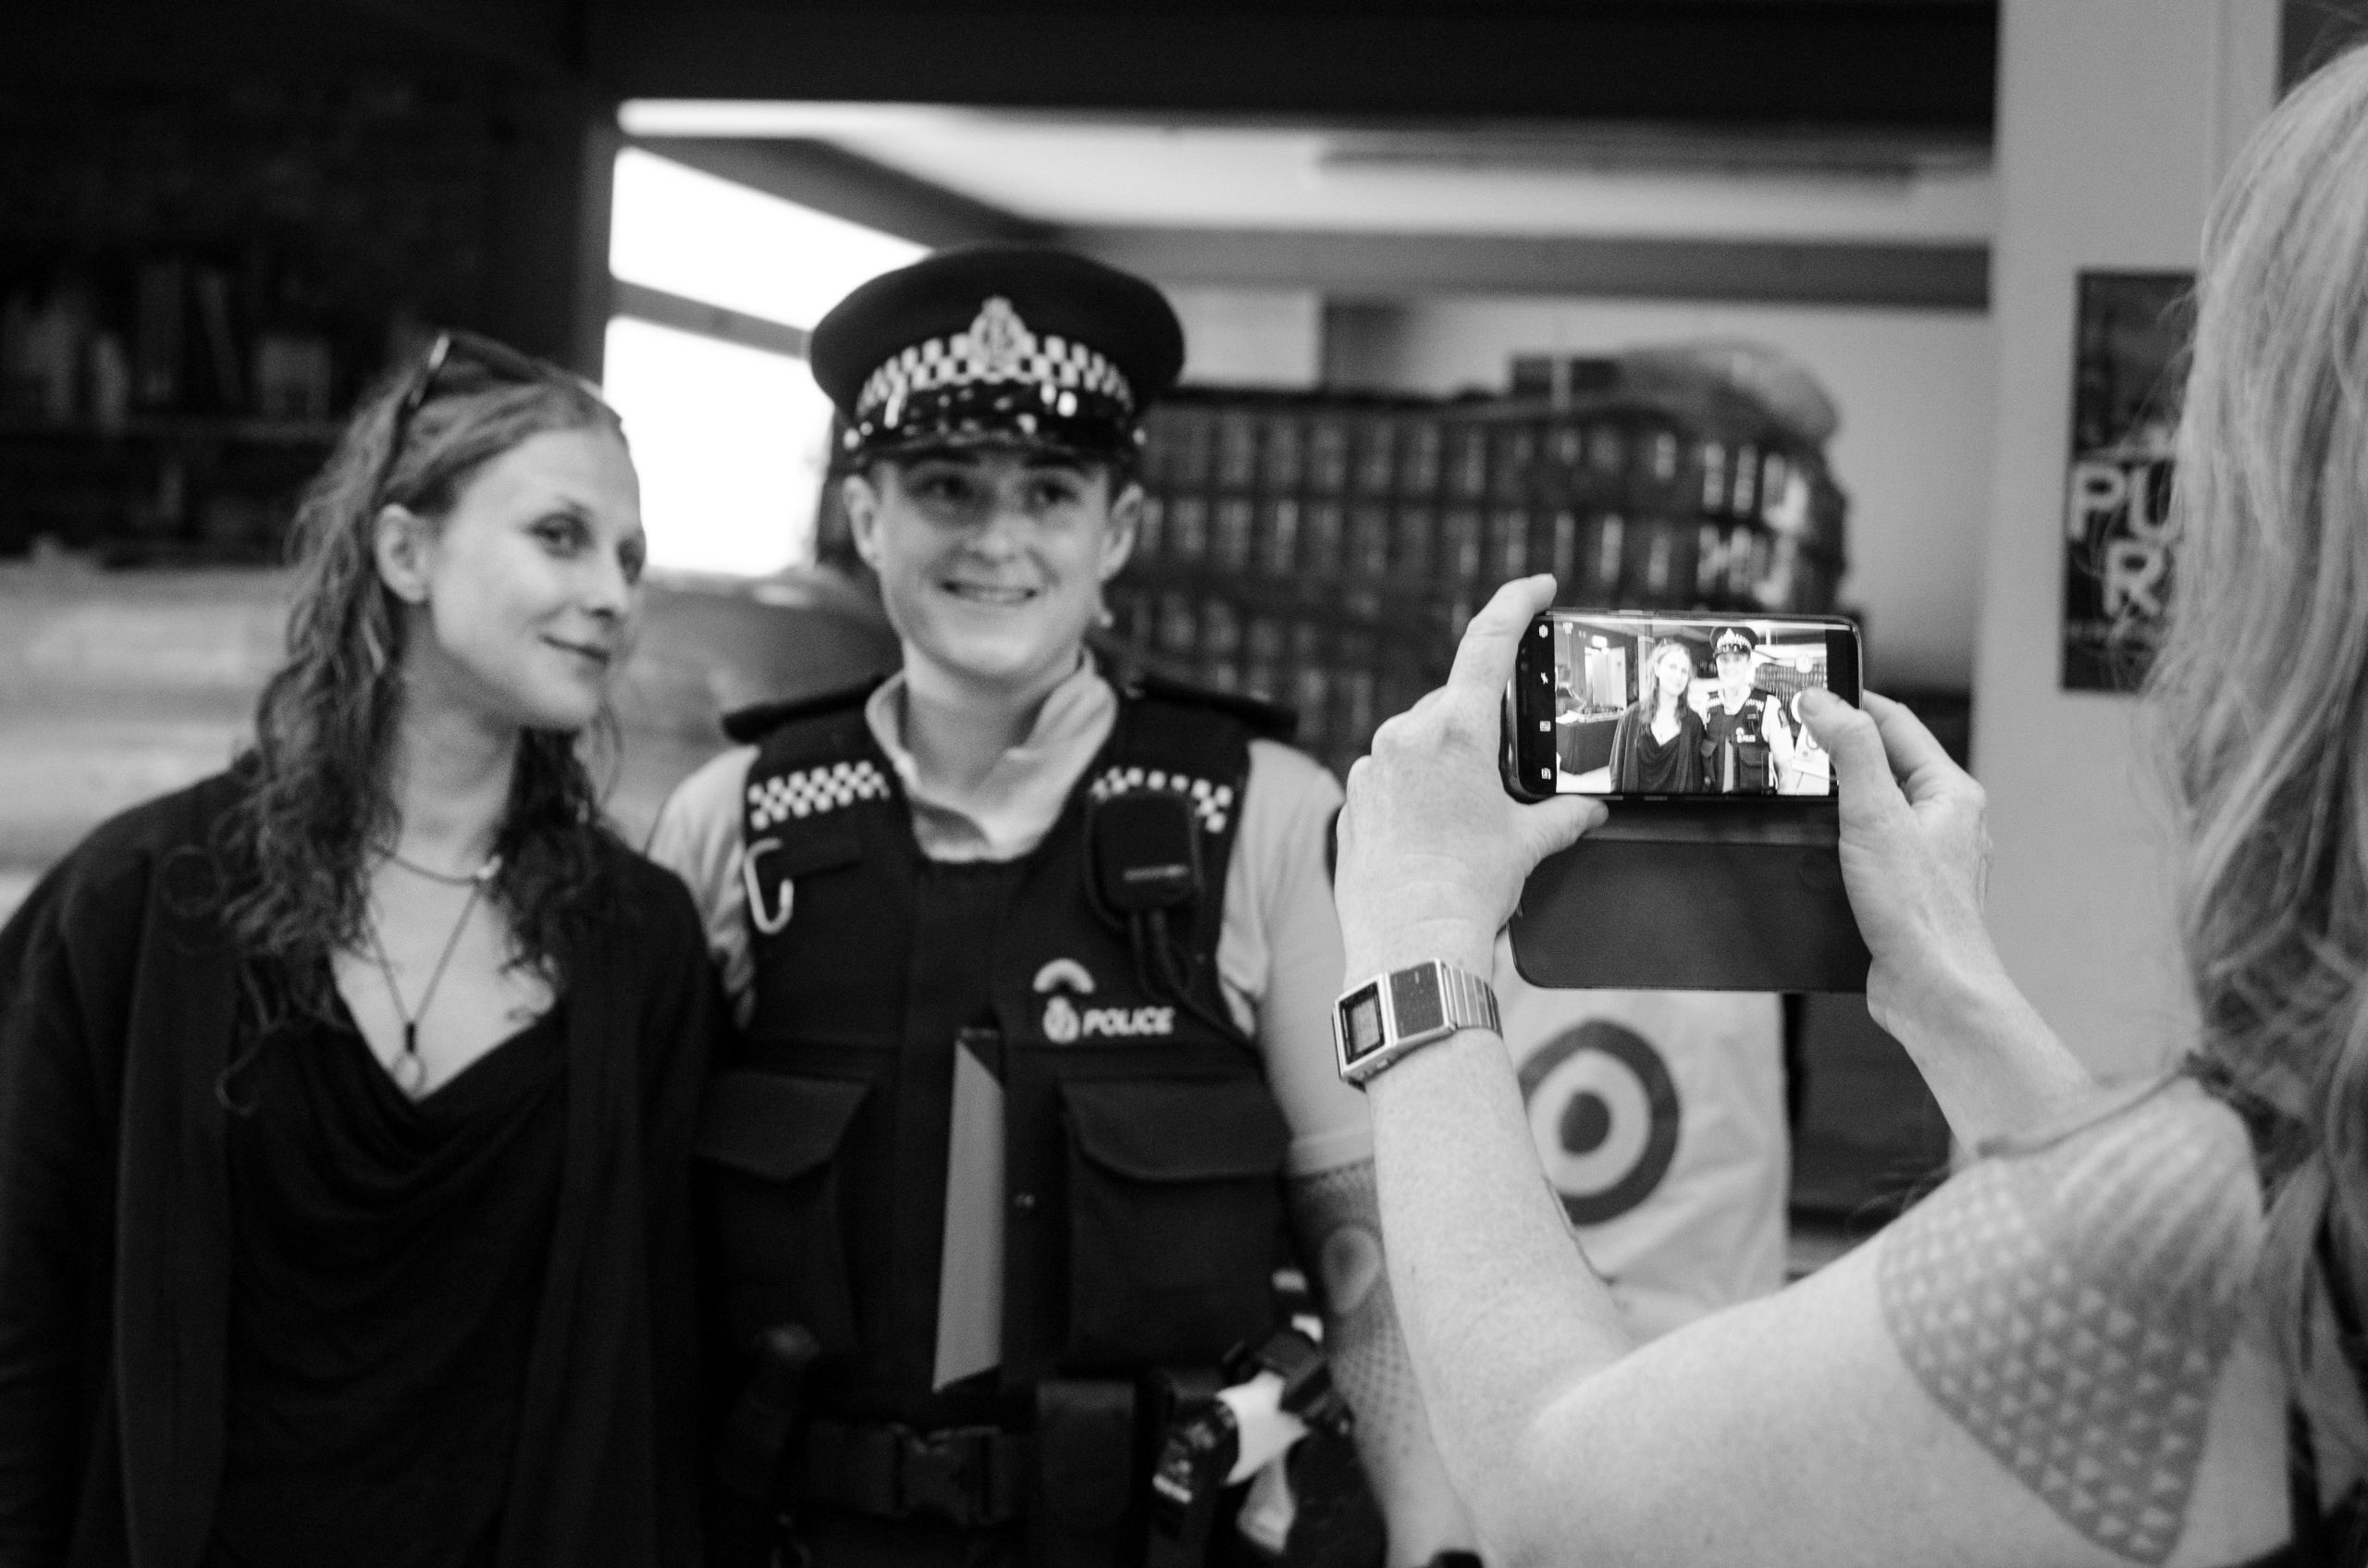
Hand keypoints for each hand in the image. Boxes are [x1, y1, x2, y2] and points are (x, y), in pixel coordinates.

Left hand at [1334, 576, 1604, 981]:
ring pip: (1417, 741)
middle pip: (1453, 702)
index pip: (1488, 643)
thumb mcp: (1528, 843)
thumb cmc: (1470, 890)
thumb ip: (1564, 816)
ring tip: (1468, 819)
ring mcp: (1370, 768)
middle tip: (1509, 771)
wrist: (1409, 945)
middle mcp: (1405, 736)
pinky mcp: (1350, 801)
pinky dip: (1413, 791)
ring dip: (1444, 761)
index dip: (1516, 604)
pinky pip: (1388, 777)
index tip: (1539, 586)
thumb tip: (1590, 811)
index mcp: (1454, 730)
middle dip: (1483, 725)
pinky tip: (1431, 835)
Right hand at [1795, 688, 2006, 1034]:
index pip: (1898, 723)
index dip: (1854, 700)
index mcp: (1951, 792)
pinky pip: (1873, 845)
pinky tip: (1819, 847)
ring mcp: (1930, 856)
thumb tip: (1823, 701)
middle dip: (1843, 746)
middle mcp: (1947, 821)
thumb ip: (1850, 750)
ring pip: (1880, 806)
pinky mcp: (1908, 890)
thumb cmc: (1920, 914)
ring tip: (1800, 785)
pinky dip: (1844, 835)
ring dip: (1841, 793)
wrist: (1934, 990)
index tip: (1813, 691)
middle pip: (1889, 762)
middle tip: (1795, 734)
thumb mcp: (1874, 816)